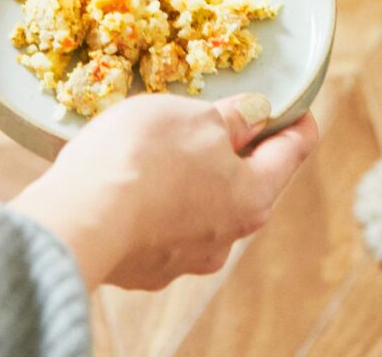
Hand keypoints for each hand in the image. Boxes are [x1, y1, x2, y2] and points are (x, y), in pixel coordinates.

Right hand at [8, 93, 319, 290]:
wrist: (79, 220)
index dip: (298, 127)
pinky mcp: (144, 268)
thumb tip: (257, 115)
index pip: (290, 154)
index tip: (303, 113)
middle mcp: (226, 237)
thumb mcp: (195, 118)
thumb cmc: (144, 158)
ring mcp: (184, 259)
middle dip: (233, 155)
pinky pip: (156, 227)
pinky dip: (152, 203)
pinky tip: (127, 182)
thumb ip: (232, 117)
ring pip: (197, 209)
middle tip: (220, 125)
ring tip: (159, 152)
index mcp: (251, 197)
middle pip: (243, 186)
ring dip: (188, 181)